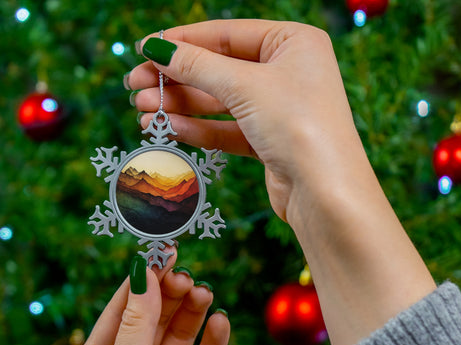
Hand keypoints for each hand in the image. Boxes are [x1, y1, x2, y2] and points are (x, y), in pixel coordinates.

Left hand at [72, 254, 229, 344]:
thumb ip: (137, 324)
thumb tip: (143, 272)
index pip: (123, 308)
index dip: (143, 280)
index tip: (162, 252)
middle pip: (155, 317)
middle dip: (170, 295)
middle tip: (187, 277)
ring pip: (181, 335)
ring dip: (193, 313)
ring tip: (204, 294)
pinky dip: (214, 341)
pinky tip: (221, 322)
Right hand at [127, 19, 365, 222]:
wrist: (325, 193)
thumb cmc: (298, 126)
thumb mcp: (244, 86)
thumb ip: (198, 66)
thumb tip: (157, 48)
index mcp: (293, 42)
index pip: (226, 34)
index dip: (182, 41)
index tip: (144, 49)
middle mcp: (288, 72)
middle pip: (220, 69)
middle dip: (176, 79)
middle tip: (135, 87)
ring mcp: (279, 109)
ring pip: (220, 102)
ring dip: (181, 106)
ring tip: (143, 111)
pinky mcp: (270, 142)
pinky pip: (228, 130)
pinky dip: (200, 129)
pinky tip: (170, 129)